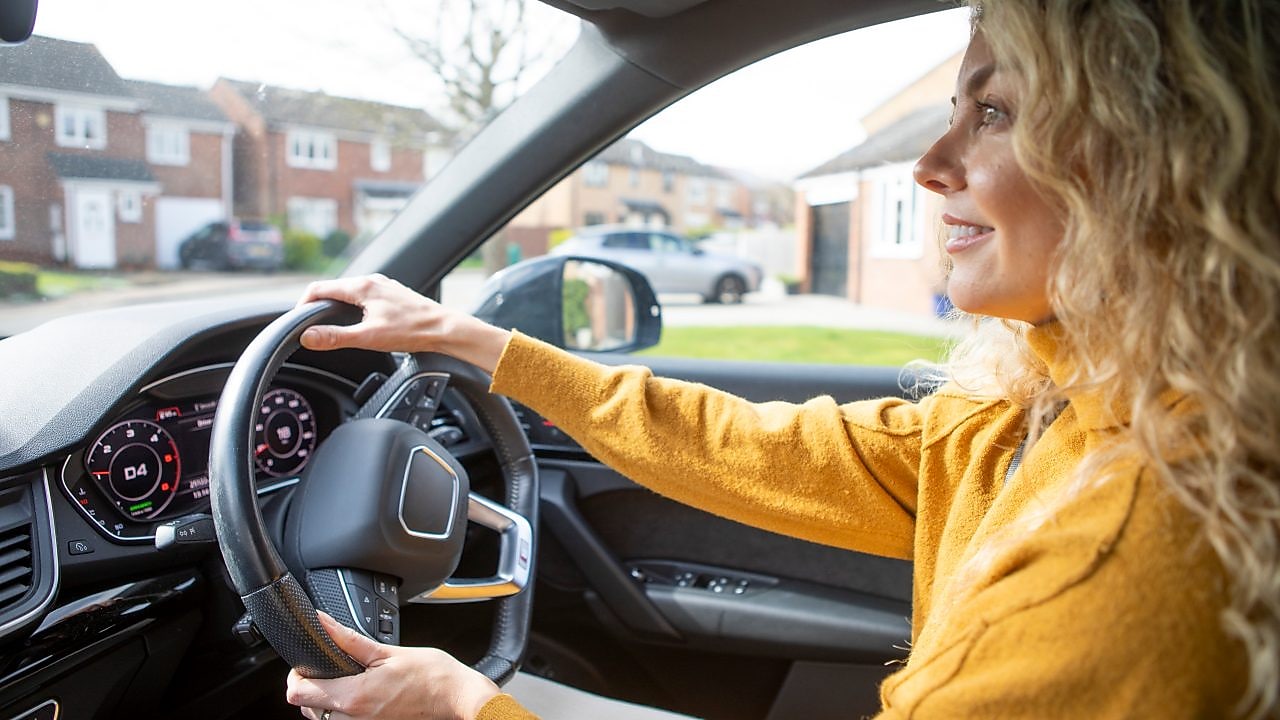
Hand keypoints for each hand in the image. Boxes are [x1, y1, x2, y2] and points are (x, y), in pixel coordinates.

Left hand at [286, 612, 500, 719]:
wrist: (457, 698)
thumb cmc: (433, 676)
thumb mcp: (388, 651)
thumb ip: (349, 640)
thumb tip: (323, 623)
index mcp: (354, 697)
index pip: (299, 694)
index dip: (296, 675)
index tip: (306, 663)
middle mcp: (353, 719)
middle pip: (306, 708)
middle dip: (310, 687)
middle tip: (329, 668)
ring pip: (323, 718)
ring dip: (326, 700)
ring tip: (348, 680)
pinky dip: (344, 708)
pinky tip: (363, 693)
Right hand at [297, 274, 510, 373]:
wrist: (445, 329)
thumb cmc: (413, 331)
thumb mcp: (369, 337)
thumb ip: (335, 337)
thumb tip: (307, 337)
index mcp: (362, 287)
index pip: (319, 288)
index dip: (302, 304)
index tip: (296, 319)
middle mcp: (372, 281)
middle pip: (333, 289)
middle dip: (317, 305)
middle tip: (309, 324)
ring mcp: (384, 287)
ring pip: (349, 292)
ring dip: (336, 305)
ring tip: (329, 323)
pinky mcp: (393, 295)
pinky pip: (364, 296)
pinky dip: (353, 306)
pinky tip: (358, 320)